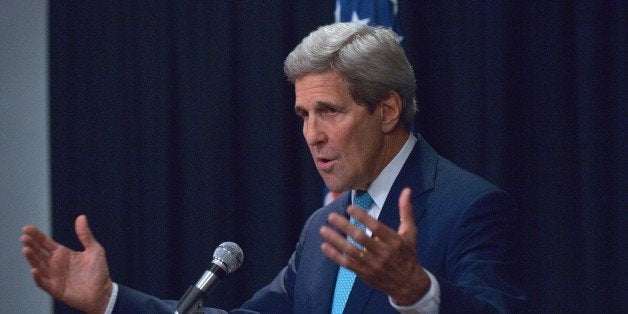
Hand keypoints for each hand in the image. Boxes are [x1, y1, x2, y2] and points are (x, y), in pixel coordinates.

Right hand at [21, 215, 112, 313]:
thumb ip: (85, 235)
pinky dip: (37, 277)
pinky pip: (43, 282)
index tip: (27, 228)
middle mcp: (55, 264)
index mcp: (63, 253)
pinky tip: (34, 269)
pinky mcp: (55, 288)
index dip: (36, 236)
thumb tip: (81, 217)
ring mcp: (54, 276)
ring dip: (31, 259)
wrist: (103, 292)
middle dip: (31, 245)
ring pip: (38, 266)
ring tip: (26, 249)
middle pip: (39, 253)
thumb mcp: (94, 250)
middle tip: (24, 237)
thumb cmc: (98, 272)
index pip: (45, 243)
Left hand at [320, 187, 429, 304]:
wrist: (408, 284)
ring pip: (351, 251)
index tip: (350, 208)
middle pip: (361, 238)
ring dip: (336, 240)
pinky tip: (324, 246)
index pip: (376, 227)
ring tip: (323, 229)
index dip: (363, 217)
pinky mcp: (364, 273)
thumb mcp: (410, 232)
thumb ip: (406, 211)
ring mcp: (372, 265)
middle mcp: (383, 253)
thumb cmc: (408, 254)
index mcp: (394, 241)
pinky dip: (335, 255)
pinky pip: (347, 264)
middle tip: (331, 216)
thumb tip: (406, 189)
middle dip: (344, 226)